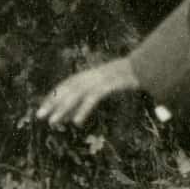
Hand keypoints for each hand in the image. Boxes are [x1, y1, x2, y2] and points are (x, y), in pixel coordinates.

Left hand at [32, 54, 147, 127]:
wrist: (150, 65)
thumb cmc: (132, 77)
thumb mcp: (111, 85)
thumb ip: (94, 97)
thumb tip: (75, 115)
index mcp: (91, 73)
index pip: (66, 84)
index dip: (54, 95)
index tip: (43, 106)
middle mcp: (93, 74)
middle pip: (67, 89)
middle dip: (52, 102)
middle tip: (39, 116)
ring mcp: (101, 78)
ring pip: (76, 94)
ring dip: (63, 109)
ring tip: (53, 123)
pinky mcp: (110, 84)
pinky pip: (93, 98)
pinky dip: (83, 110)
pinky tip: (76, 122)